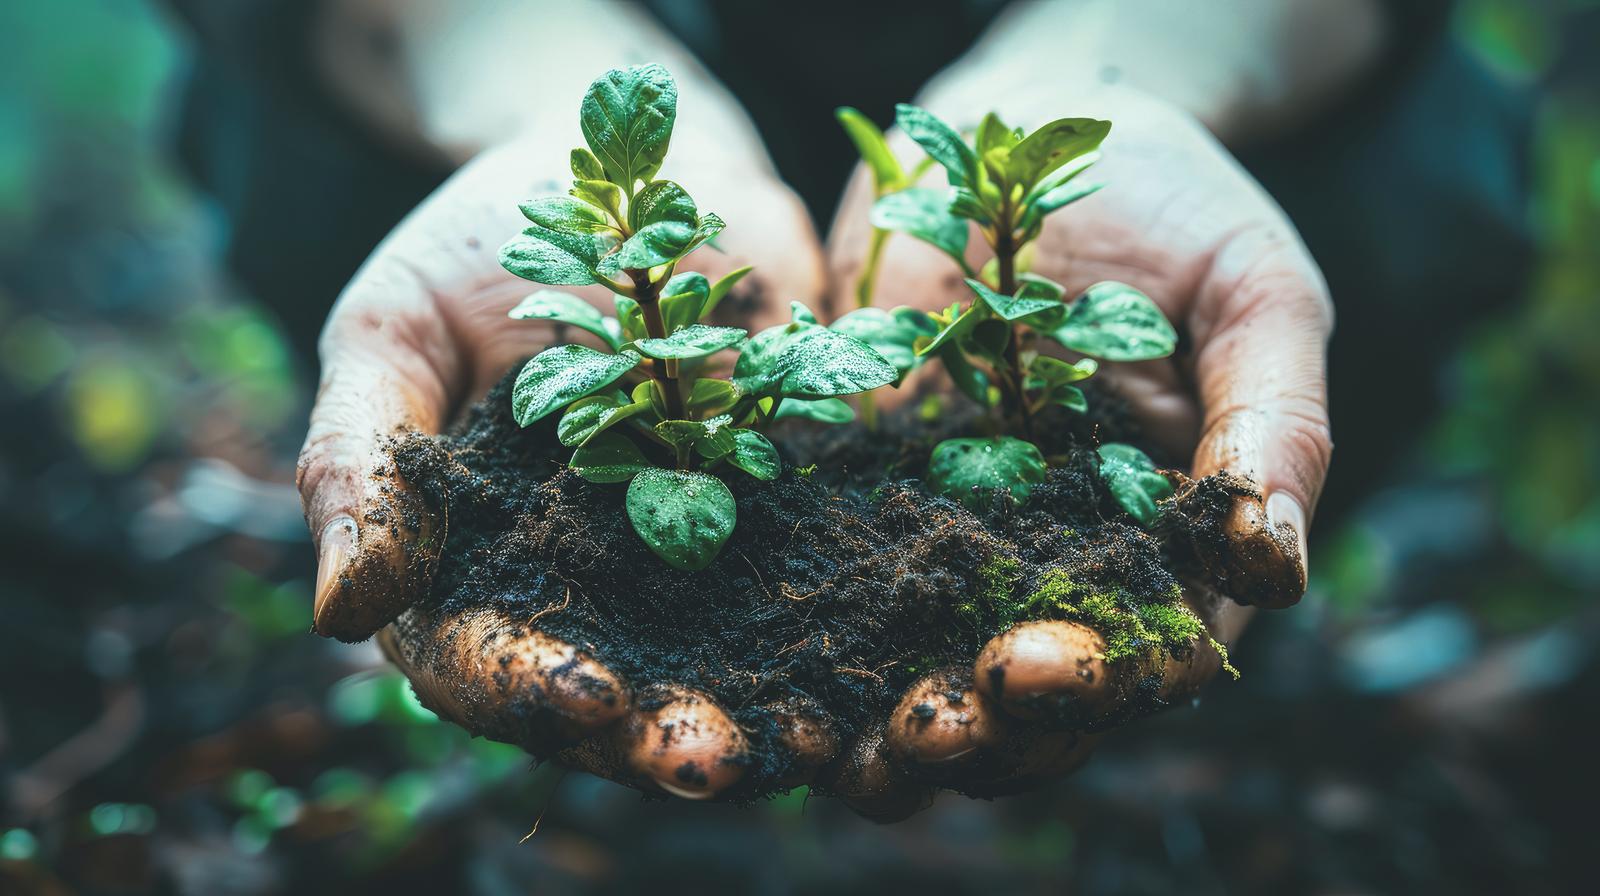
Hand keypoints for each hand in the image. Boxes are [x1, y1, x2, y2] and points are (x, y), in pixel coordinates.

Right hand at [296, 134, 825, 797]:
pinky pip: (829, 572)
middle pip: (617, 689)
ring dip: (769, 707)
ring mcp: (699, 548)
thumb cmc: (487, 238)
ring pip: (729, 659)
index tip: (582, 694)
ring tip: (812, 740)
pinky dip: (859, 613)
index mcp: (478, 563)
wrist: (634, 160)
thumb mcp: (397, 329)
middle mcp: (592, 581)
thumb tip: (340, 612)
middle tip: (710, 756)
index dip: (526, 688)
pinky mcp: (792, 501)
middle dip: (661, 731)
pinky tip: (897, 640)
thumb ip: (361, 460)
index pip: (482, 660)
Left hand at [820, 83, 1331, 814]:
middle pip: (1019, 688)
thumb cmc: (1172, 204)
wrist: (1032, 127)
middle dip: (972, 723)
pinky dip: (780, 618)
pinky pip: (816, 564)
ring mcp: (944, 531)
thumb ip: (1275, 422)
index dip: (1099, 679)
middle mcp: (1050, 562)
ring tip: (824, 740)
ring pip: (909, 659)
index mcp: (1161, 546)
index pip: (1145, 652)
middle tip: (916, 732)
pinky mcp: (851, 486)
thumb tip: (1273, 563)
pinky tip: (740, 649)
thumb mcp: (1255, 293)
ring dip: (868, 713)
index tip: (1038, 669)